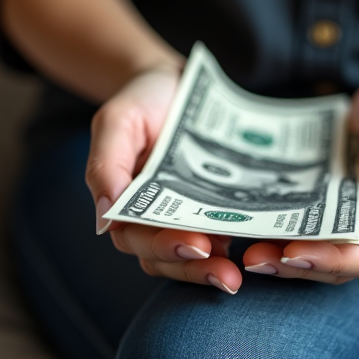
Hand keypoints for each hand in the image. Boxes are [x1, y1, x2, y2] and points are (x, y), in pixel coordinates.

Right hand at [85, 66, 242, 293]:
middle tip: (227, 275)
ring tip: (239, 273)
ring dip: (212, 267)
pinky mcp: (211, 206)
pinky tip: (254, 245)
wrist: (174, 83)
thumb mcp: (117, 121)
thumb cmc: (142, 100)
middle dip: (195, 268)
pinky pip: (220, 232)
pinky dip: (232, 243)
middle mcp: (151, 215)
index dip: (165, 246)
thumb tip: (104, 218)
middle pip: (167, 255)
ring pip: (192, 254)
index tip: (197, 245)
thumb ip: (106, 165)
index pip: (137, 238)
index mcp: (123, 201)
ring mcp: (182, 213)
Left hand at [242, 77, 358, 283]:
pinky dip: (289, 234)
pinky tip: (259, 232)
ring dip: (288, 258)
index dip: (335, 260)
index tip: (293, 253)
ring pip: (326, 254)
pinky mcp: (341, 212)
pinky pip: (315, 231)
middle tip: (255, 259)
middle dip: (302, 264)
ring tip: (250, 254)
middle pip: (346, 264)